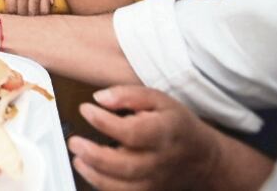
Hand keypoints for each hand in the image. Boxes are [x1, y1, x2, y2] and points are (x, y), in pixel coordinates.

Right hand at [0, 0, 53, 14]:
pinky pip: (11, 9)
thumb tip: (51, 2)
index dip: (39, 14)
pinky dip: (9, 10)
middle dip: (28, 14)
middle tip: (22, 12)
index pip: (45, 9)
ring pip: (22, 12)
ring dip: (17, 14)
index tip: (33, 13)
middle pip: (33, 12)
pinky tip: (8, 7)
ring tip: (15, 10)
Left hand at [68, 86, 220, 190]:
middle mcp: (159, 161)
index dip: (104, 122)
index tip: (86, 109)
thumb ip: (127, 95)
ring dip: (94, 175)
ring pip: (122, 187)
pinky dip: (102, 185)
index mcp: (163, 133)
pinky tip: (88, 170)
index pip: (132, 132)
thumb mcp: (158, 99)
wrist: (202, 157)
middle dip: (94, 155)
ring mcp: (154, 180)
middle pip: (125, 166)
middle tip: (74, 141)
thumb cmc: (176, 125)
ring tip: (77, 158)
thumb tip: (99, 98)